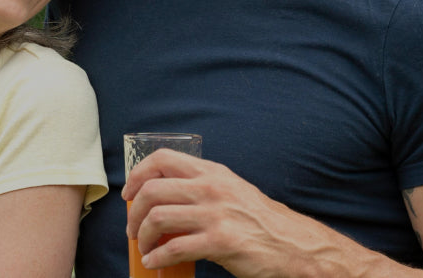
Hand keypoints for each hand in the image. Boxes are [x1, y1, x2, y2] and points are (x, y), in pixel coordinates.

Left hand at [124, 150, 370, 277]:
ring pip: (158, 217)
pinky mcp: (221, 241)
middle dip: (133, 213)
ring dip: (142, 236)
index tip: (129, 193)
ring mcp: (216, 214)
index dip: (137, 175)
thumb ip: (200, 188)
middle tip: (132, 229)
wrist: (294, 245)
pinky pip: (174, 248)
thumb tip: (161, 198)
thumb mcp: (230, 191)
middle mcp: (212, 188)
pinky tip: (155, 262)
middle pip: (151, 190)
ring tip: (144, 247)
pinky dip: (157, 257)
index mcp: (212, 172)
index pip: (161, 159)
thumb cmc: (260, 221)